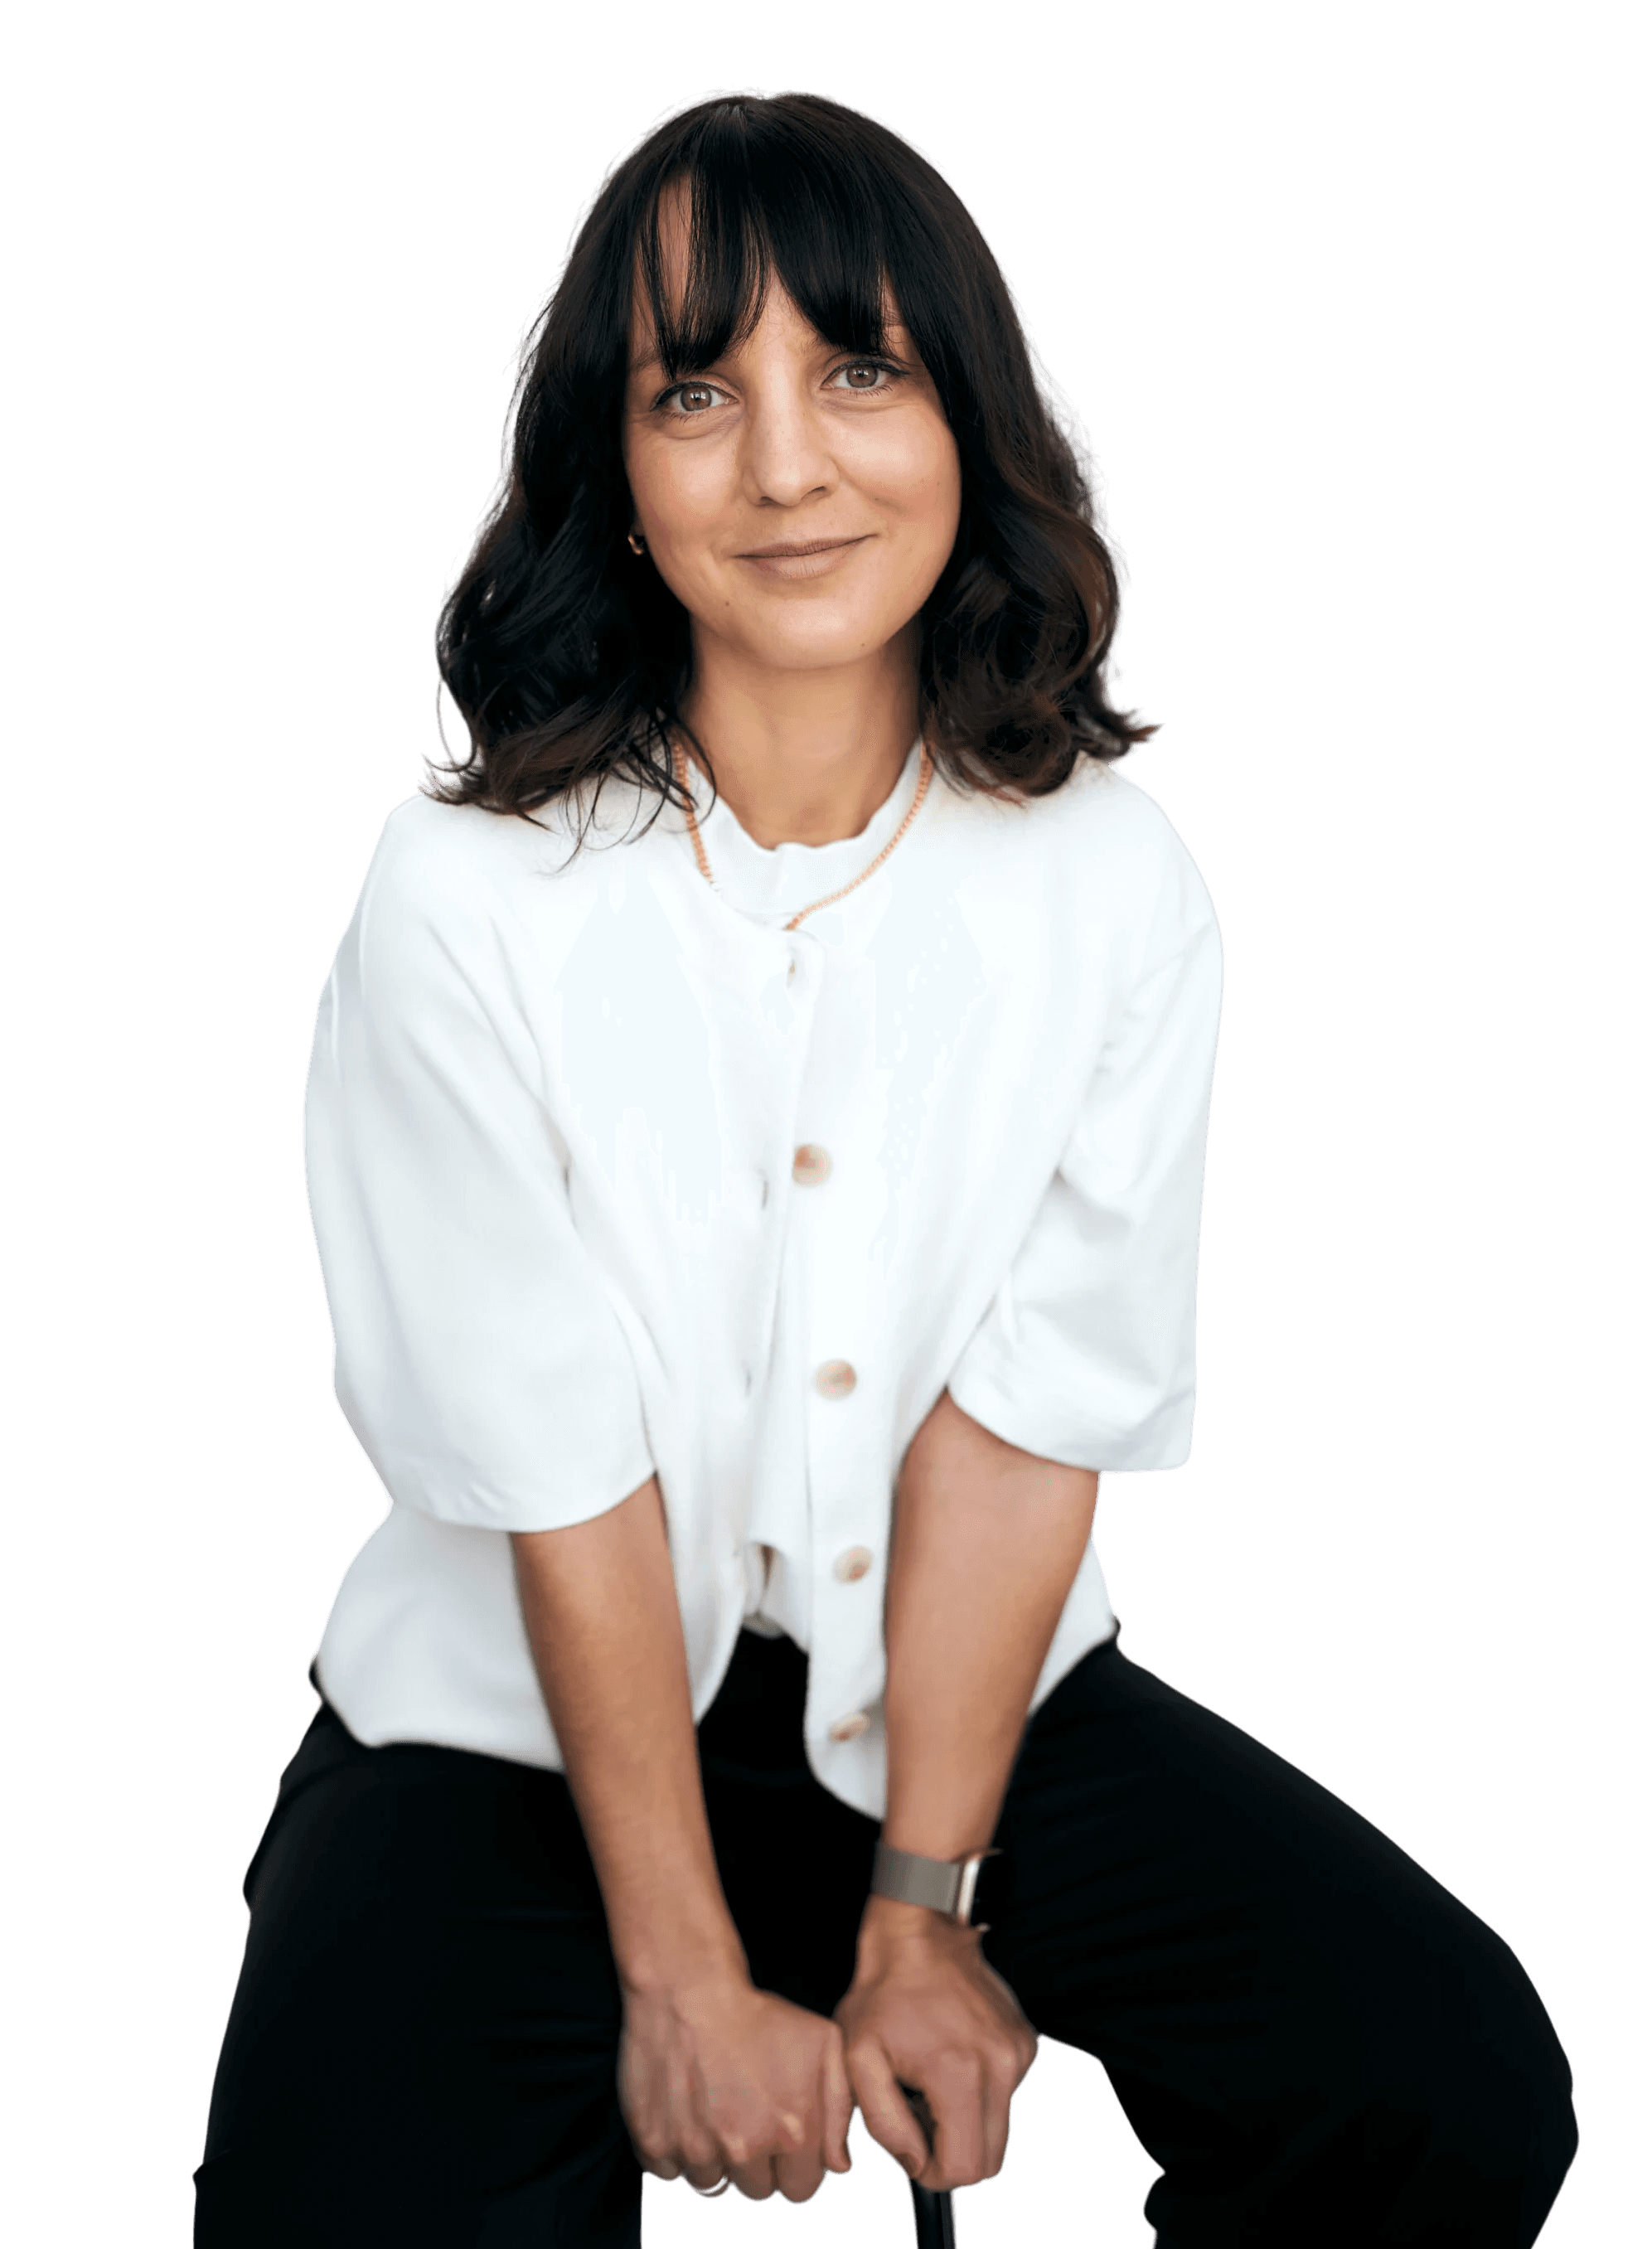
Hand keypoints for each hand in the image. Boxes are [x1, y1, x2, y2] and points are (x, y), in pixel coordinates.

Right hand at [619, 1967, 855, 2203]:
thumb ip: (840, 2108)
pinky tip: (687, 2112)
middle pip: (756, 2191)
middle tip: (747, 2116)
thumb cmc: (757, 2014)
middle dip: (757, 2163)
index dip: (794, 2163)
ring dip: (716, 2159)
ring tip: (716, 2109)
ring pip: (712, 2184)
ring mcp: (696, 2151)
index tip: (781, 2135)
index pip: (800, 2189)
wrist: (690, 1988)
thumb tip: (838, 2165)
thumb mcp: (822, 2043)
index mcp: (791, 2134)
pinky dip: (677, 2151)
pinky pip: (670, 2171)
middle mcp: (743, 2151)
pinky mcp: (655, 2142)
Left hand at [834, 1896, 1038, 2193]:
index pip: (966, 2169)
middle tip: (918, 2116)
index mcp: (960, 2073)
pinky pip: (1007, 2095)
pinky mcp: (1025, 2042)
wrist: (919, 1934)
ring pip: (1000, 2129)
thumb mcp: (858, 2058)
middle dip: (952, 2153)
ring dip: (966, 2123)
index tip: (912, 2146)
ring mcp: (1018, 2053)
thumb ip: (883, 2122)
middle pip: (991, 2160)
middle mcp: (1001, 2065)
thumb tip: (914, 2162)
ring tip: (931, 2084)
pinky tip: (950, 2061)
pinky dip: (980, 2094)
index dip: (933, 2173)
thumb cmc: (884, 1991)